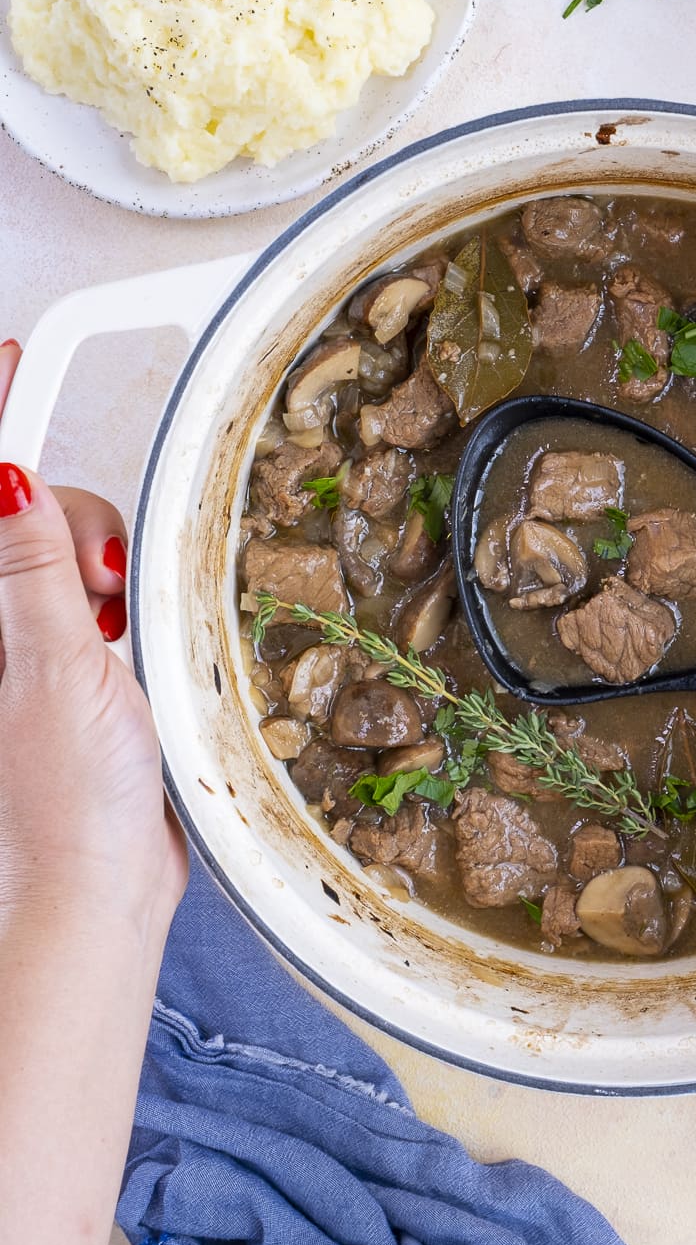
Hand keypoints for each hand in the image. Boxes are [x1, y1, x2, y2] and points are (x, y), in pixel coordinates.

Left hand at [0, 341, 185, 934]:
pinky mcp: (69, 672)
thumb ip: (32, 571)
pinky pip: (93, 601)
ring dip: (104, 570)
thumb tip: (8, 482)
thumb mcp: (51, 669)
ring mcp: (28, 648)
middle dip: (74, 524)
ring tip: (124, 627)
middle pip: (31, 517)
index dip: (4, 417)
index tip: (18, 356)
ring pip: (70, 555)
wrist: (99, 888)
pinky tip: (133, 638)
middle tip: (102, 586)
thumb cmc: (63, 803)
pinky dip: (123, 604)